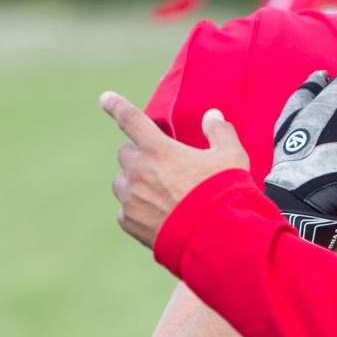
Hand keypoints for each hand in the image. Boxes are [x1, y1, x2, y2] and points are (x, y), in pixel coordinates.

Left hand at [103, 92, 248, 248]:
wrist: (216, 238)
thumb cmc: (223, 193)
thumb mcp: (231, 157)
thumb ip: (220, 132)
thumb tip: (212, 116)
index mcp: (159, 150)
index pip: (131, 120)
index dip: (117, 106)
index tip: (104, 98)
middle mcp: (138, 172)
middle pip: (125, 154)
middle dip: (139, 155)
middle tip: (160, 164)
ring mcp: (131, 200)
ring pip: (121, 182)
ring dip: (133, 182)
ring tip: (158, 192)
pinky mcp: (131, 224)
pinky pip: (124, 211)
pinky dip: (135, 210)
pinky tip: (155, 215)